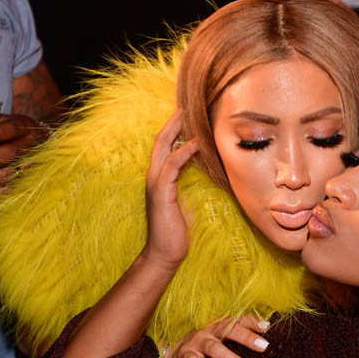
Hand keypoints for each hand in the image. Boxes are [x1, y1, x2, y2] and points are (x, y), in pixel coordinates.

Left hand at [0, 114, 49, 197]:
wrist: (43, 142)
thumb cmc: (18, 130)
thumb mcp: (7, 119)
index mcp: (26, 127)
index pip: (11, 130)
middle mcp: (32, 146)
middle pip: (11, 154)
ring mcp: (33, 164)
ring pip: (11, 174)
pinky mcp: (30, 179)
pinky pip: (12, 188)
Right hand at [140, 112, 197, 270]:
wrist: (165, 253)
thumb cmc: (176, 230)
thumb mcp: (185, 202)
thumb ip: (188, 185)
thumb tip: (204, 172)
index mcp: (160, 178)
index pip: (165, 146)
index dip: (175, 129)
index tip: (189, 114)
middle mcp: (154, 176)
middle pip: (161, 140)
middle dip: (174, 122)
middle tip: (187, 104)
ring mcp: (155, 183)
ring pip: (163, 148)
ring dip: (177, 130)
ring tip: (190, 115)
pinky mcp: (161, 192)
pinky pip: (172, 166)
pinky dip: (183, 152)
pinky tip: (196, 143)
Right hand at [165, 315, 270, 357]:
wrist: (170, 347)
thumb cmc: (203, 341)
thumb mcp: (219, 334)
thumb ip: (239, 331)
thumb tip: (267, 328)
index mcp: (220, 323)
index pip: (238, 319)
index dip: (252, 321)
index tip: (267, 327)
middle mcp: (209, 329)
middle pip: (229, 330)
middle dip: (247, 337)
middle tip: (264, 346)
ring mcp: (196, 341)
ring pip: (214, 348)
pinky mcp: (185, 355)